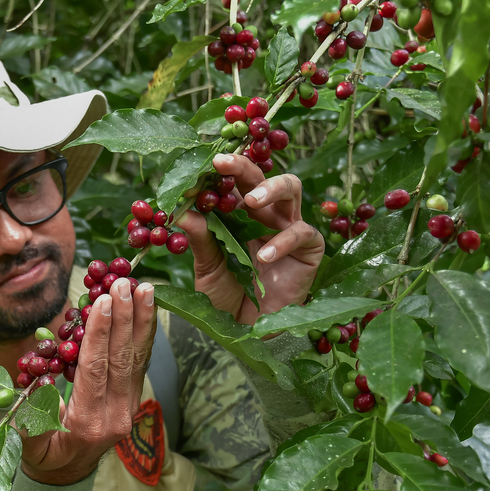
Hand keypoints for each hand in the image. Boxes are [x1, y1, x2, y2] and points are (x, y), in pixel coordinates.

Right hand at [17, 278, 155, 485]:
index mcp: (88, 423)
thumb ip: (31, 420)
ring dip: (142, 320)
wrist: (69, 474)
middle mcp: (116, 414)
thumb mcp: (30, 446)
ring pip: (137, 358)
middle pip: (121, 359)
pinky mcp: (133, 397)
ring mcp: (129, 406)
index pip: (95, 371)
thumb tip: (42, 383)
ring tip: (146, 288)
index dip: (99, 335)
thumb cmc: (44, 457)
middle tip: (123, 284)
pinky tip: (147, 308)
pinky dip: (144, 332)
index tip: (102, 303)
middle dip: (124, 318)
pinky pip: (140, 361)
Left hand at [177, 154, 324, 325]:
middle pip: (261, 176)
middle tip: (224, 164)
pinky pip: (301, 232)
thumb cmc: (227, 294)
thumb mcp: (207, 265)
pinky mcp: (308, 248)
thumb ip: (199, 238)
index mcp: (238, 214)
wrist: (247, 327)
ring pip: (291, 189)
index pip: (232, 183)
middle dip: (244, 167)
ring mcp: (288, 228)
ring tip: (252, 200)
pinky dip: (282, 241)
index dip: (221, 171)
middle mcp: (264, 215)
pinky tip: (263, 256)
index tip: (204, 163)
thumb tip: (182, 212)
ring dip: (271, 188)